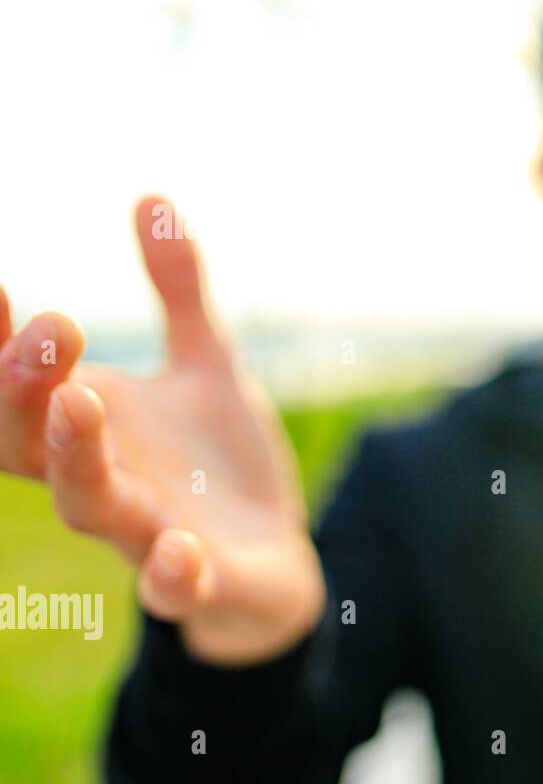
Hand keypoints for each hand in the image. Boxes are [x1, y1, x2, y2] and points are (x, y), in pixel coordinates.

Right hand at [0, 197, 324, 665]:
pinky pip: (175, 586)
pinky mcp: (203, 579)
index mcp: (90, 427)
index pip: (15, 386)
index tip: (0, 284)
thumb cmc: (218, 463)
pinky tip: (178, 550)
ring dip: (77, 458)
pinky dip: (171, 574)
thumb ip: (178, 292)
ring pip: (88, 505)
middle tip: (53, 325)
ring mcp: (148, 534)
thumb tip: (151, 197)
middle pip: (28, 442)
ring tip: (80, 401)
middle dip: (25, 385)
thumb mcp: (208, 364)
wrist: (274, 559)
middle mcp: (103, 479)